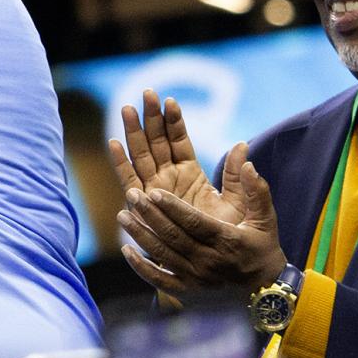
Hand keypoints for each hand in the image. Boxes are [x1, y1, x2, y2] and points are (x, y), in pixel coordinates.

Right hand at [109, 90, 236, 223]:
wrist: (223, 265)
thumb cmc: (233, 235)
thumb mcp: (242, 203)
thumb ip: (240, 177)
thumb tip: (244, 146)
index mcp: (191, 173)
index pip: (179, 141)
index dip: (174, 121)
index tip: (170, 101)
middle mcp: (169, 178)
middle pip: (156, 142)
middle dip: (150, 117)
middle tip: (146, 92)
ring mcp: (155, 189)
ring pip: (140, 154)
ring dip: (133, 132)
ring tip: (127, 108)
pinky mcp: (144, 204)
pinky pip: (129, 180)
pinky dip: (120, 162)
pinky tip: (113, 142)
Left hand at [117, 142, 286, 298]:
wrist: (267, 295)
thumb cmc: (263, 252)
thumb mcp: (265, 221)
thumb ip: (256, 191)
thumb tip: (248, 163)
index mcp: (227, 241)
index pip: (195, 222)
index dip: (173, 208)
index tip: (154, 191)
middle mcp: (210, 262)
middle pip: (174, 236)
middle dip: (150, 215)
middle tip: (131, 195)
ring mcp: (197, 280)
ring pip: (163, 255)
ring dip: (140, 235)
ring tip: (121, 215)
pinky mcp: (188, 293)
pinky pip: (160, 281)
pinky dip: (141, 267)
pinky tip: (126, 250)